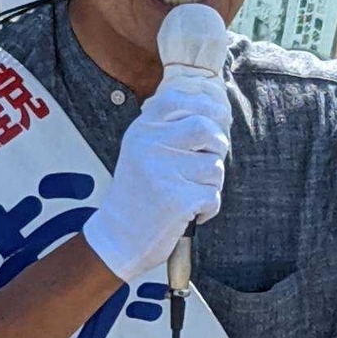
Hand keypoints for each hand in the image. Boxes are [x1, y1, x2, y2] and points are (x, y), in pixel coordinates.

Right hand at [83, 72, 230, 282]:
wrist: (118, 237)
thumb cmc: (139, 193)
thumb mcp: (142, 150)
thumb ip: (170, 129)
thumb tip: (218, 113)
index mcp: (141, 130)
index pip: (177, 100)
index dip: (205, 106)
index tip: (217, 118)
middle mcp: (149, 145)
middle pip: (205, 128)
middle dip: (218, 145)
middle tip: (209, 161)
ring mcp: (162, 172)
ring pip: (214, 166)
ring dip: (212, 183)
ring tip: (190, 193)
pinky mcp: (176, 199)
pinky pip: (213, 196)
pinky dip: (209, 208)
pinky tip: (190, 212)